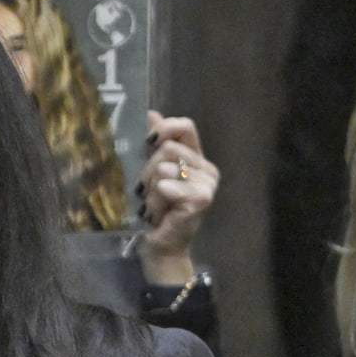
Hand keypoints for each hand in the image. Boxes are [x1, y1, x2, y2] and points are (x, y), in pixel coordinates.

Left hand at [137, 111, 216, 277]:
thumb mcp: (152, 172)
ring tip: (154, 205)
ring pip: (164, 168)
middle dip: (148, 170)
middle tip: (147, 191)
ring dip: (150, 190)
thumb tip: (152, 113)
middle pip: (168, 148)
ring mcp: (208, 183)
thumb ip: (155, 144)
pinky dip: (155, 201)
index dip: (164, 128)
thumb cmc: (155, 209)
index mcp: (196, 157)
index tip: (148, 142)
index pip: (186, 126)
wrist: (160, 243)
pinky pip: (167, 186)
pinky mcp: (202, 198)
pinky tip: (158, 214)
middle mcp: (206, 168)